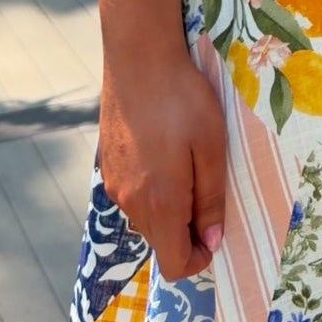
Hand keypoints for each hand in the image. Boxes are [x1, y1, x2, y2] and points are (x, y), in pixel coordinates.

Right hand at [99, 45, 226, 280]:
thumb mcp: (212, 147)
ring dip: (168, 209)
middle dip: (186, 232)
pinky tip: (164, 152)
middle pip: (160, 242)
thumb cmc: (183, 99)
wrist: (138, 58)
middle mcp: (130, 202)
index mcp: (160, 203)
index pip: (174, 264)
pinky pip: (132, 195)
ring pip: (145, 218)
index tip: (214, 232)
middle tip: (208, 191)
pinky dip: (151, 189)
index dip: (198, 258)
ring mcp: (114, 184)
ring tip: (188, 165)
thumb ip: (211, 200)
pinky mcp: (107, 165)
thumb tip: (213, 241)